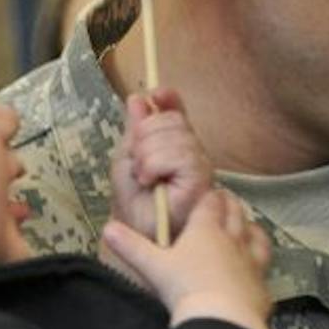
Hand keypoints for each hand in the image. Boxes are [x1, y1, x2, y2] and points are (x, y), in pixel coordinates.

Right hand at [104, 188, 273, 328]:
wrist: (222, 318)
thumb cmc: (185, 288)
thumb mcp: (153, 266)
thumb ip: (131, 246)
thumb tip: (107, 229)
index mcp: (206, 229)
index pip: (211, 202)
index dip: (209, 196)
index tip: (208, 194)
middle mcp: (233, 240)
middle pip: (236, 214)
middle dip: (231, 206)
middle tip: (227, 203)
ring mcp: (251, 263)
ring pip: (257, 238)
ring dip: (252, 230)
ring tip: (248, 229)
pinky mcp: (261, 287)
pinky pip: (264, 271)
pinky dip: (260, 268)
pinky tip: (255, 273)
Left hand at [108, 91, 210, 240]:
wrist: (134, 235)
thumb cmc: (133, 203)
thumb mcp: (127, 158)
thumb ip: (136, 129)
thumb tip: (139, 99)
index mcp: (175, 146)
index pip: (177, 112)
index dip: (168, 99)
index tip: (156, 94)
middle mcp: (192, 154)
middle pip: (172, 120)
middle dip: (144, 136)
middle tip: (137, 163)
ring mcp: (200, 167)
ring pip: (174, 136)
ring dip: (146, 155)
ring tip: (143, 177)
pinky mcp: (201, 182)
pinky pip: (178, 155)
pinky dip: (155, 165)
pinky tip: (151, 181)